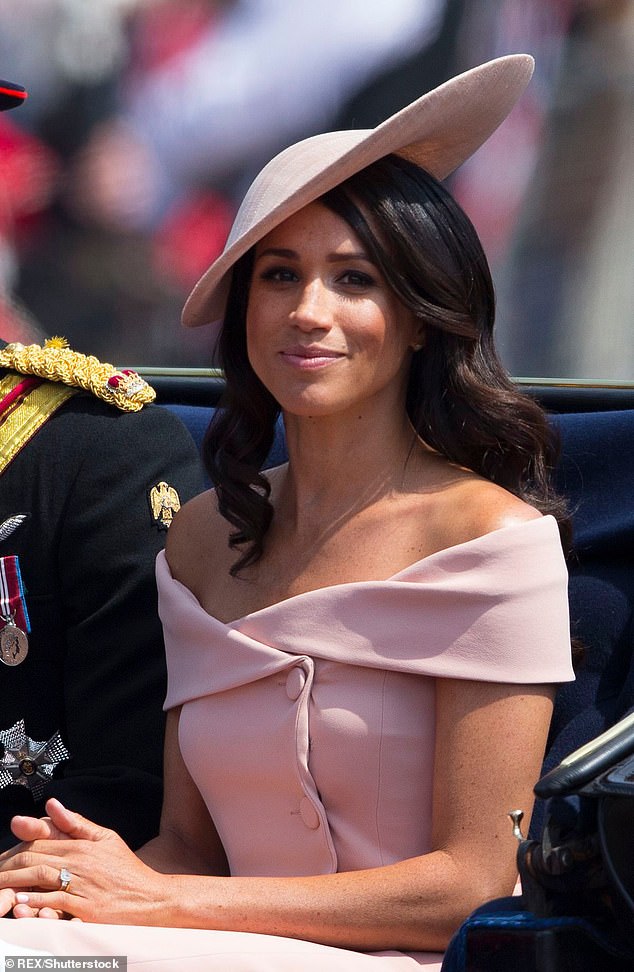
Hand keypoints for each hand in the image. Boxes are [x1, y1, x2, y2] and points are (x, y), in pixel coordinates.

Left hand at [0, 798, 166, 922]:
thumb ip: (77, 823)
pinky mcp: (87, 908)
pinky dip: (36, 902)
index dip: (16, 848)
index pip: (40, 842)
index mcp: (82, 845)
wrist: (151, 897)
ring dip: (14, 883)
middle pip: (34, 859)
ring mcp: (83, 886)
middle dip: (8, 867)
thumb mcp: (106, 838)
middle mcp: (80, 862)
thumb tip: (53, 804)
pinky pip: (56, 902)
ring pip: (41, 878)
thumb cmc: (127, 869)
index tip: (0, 857)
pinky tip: (21, 903)